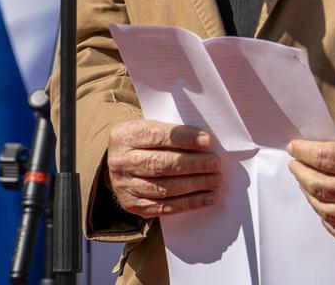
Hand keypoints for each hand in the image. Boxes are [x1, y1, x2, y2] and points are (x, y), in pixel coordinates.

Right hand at [104, 119, 220, 217]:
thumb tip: (205, 142)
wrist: (120, 164)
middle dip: (192, 164)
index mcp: (125, 135)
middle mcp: (121, 161)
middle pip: (160, 164)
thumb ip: (171, 132)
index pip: (156, 135)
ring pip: (164, 188)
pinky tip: (207, 198)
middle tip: (215, 163)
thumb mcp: (149, 127)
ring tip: (214, 180)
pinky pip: (164, 207)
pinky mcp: (133, 205)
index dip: (184, 138)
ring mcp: (125, 186)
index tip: (207, 141)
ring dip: (194, 185)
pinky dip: (189, 203)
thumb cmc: (144, 142)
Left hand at [287, 121, 334, 241]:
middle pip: (318, 185)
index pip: (322, 158)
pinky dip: (325, 219)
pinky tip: (321, 206)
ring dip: (308, 194)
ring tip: (305, 182)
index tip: (294, 147)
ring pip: (325, 210)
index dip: (302, 152)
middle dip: (300, 172)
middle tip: (295, 163)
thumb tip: (319, 141)